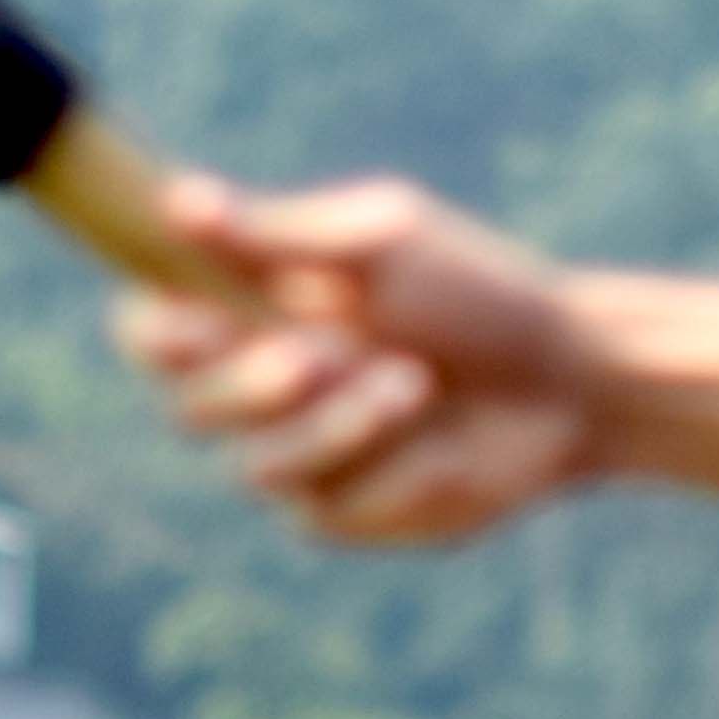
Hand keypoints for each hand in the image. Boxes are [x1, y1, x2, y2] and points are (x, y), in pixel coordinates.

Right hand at [117, 177, 718, 544]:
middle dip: (249, 383)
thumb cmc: (475, 292)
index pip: (149, 331)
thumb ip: (276, 234)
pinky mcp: (347, 517)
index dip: (157, 333)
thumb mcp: (380, 242)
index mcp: (248, 309)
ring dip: (336, 424)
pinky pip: (324, 508)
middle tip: (319, 354)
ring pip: (256, 466)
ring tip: (414, 384)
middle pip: (187, 407)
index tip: (197, 315)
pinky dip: (386, 470)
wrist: (569, 379)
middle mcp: (258, 391)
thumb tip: (174, 201)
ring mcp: (299, 461)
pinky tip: (439, 447)